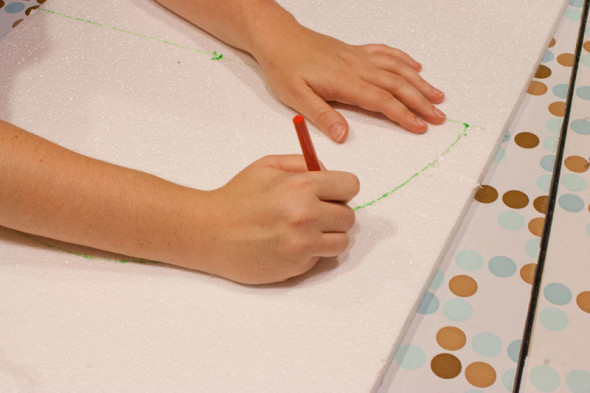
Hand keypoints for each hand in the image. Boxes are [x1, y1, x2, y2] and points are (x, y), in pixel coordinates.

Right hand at [202, 155, 358, 283]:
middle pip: (349, 216)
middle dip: (335, 213)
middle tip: (314, 212)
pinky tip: (288, 244)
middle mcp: (307, 216)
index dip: (341, 188)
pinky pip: (320, 258)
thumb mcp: (268, 166)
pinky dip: (310, 252)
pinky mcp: (297, 266)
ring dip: (329, 236)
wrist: (210, 232)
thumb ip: (302, 164)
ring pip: (342, 241)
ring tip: (306, 230)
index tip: (331, 193)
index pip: (351, 186)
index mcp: (302, 186)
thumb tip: (328, 174)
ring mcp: (303, 244)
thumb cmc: (236, 197)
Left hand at [255, 25, 445, 141]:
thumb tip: (343, 135)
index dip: (403, 114)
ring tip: (437, 96)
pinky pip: (386, 53)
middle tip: (439, 117)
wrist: (278, 38)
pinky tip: (415, 66)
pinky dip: (404, 59)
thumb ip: (322, 115)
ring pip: (397, 69)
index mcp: (344, 81)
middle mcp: (357, 67)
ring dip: (419, 82)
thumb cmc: (284, 67)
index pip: (381, 100)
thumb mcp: (296, 97)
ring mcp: (358, 57)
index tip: (420, 127)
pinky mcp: (355, 51)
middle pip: (396, 85)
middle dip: (420, 102)